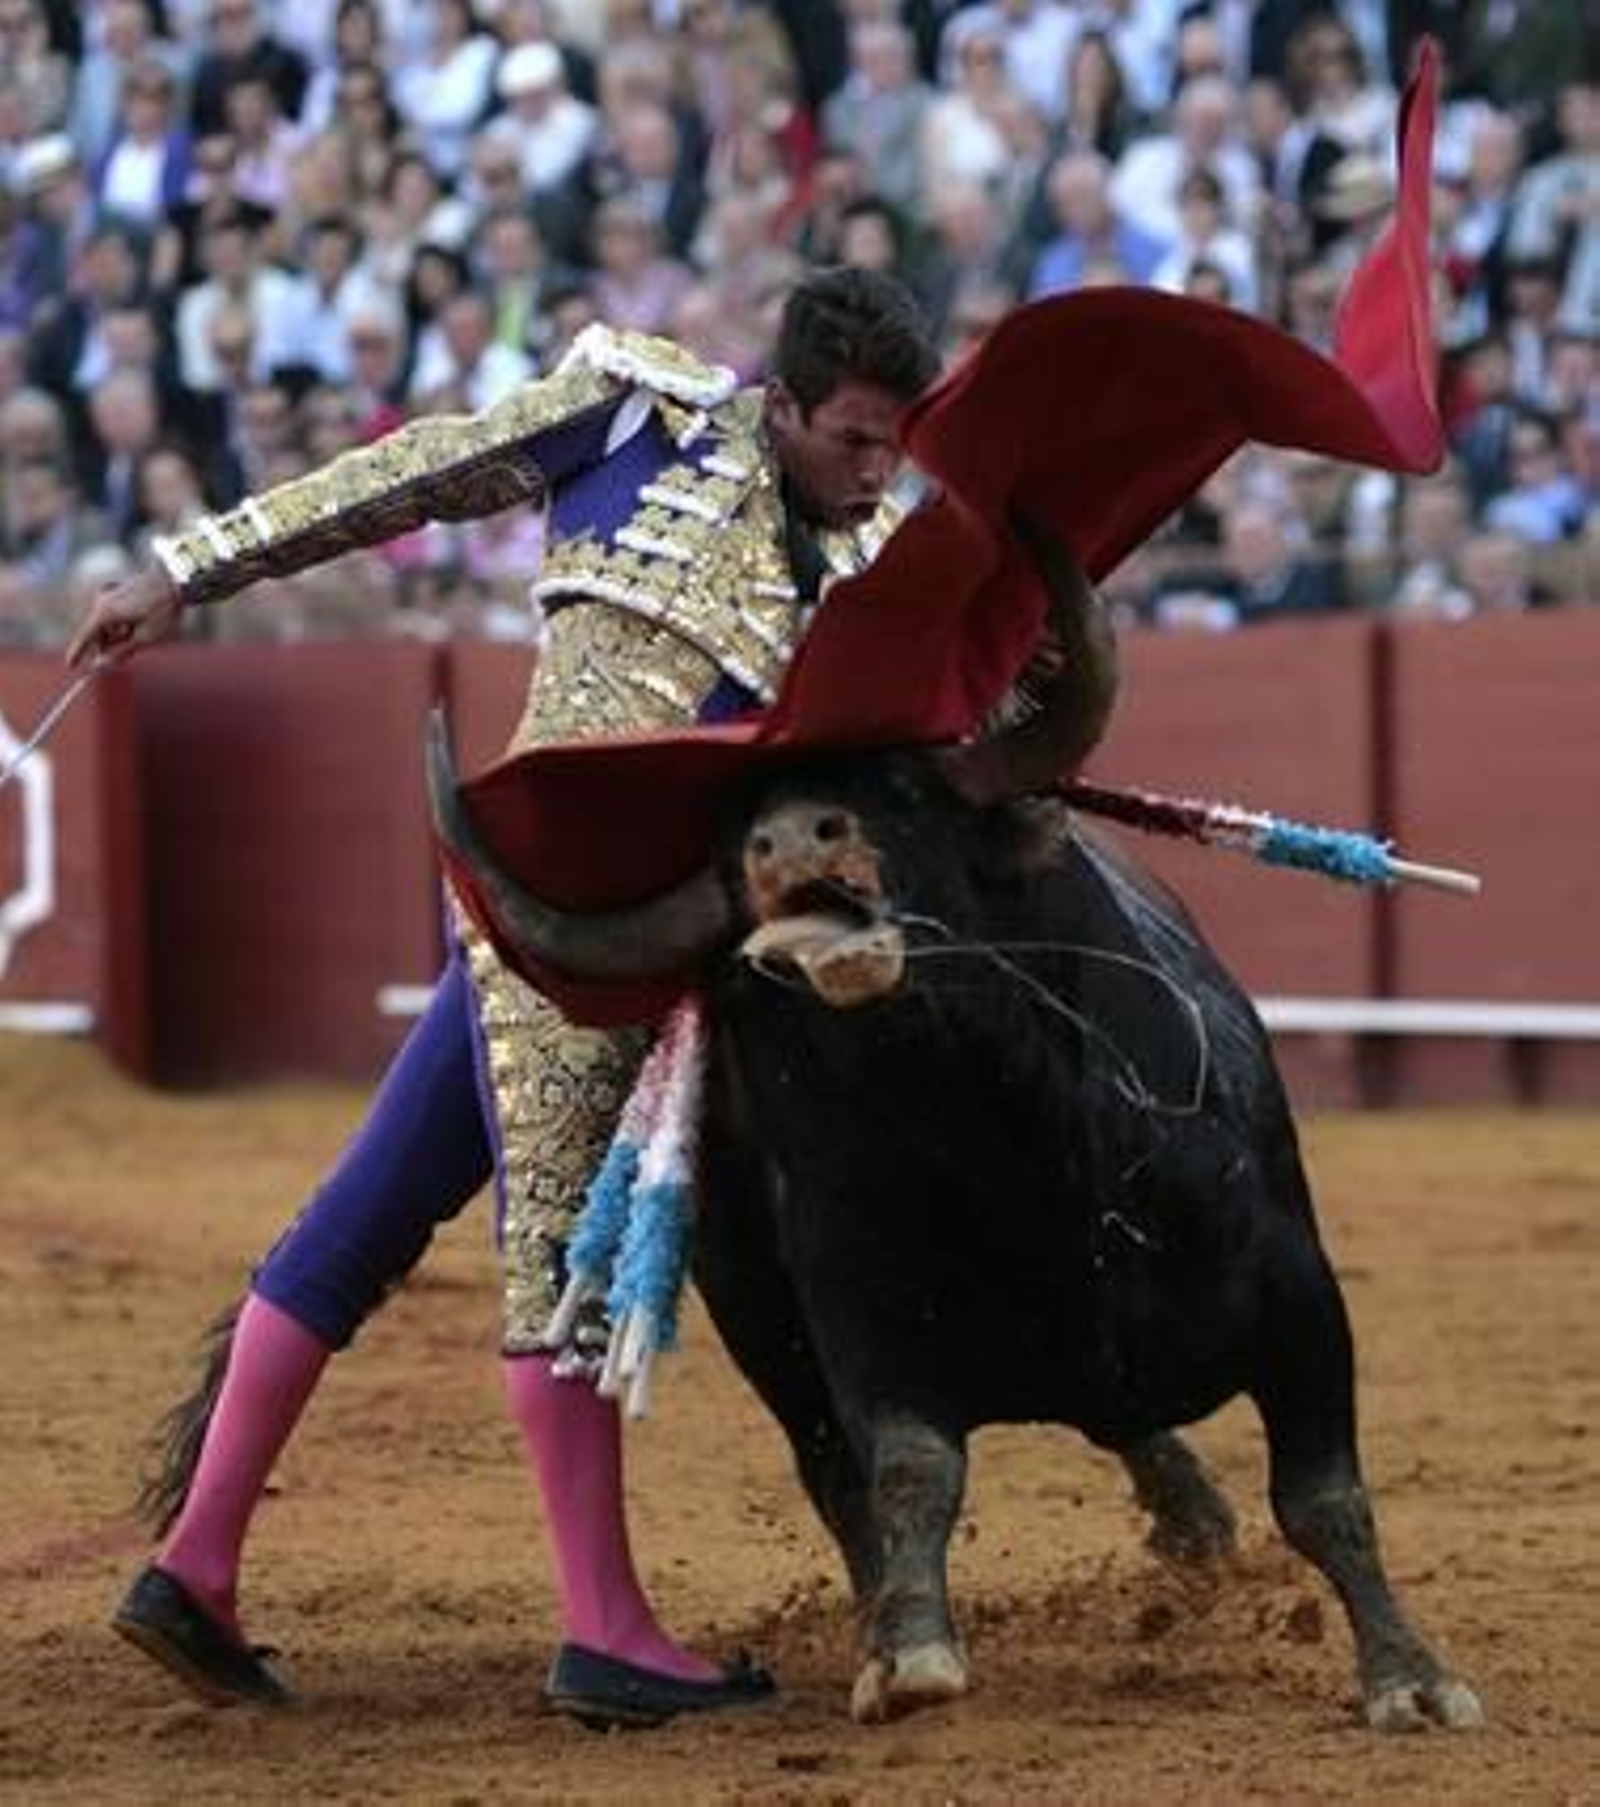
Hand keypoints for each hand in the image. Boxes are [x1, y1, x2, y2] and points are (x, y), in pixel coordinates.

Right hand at [66, 566, 183, 667]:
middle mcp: (101, 601)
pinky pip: (112, 613)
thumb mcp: (146, 636)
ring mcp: (107, 594)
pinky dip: (122, 622)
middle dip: (110, 644)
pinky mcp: (115, 590)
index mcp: (105, 613)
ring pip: (105, 624)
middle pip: (97, 632)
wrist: (174, 578)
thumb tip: (103, 664)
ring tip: (141, 628)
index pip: (86, 637)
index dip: (78, 652)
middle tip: (131, 646)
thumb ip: (122, 651)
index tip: (71, 665)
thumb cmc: (163, 609)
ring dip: (119, 633)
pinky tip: (140, 619)